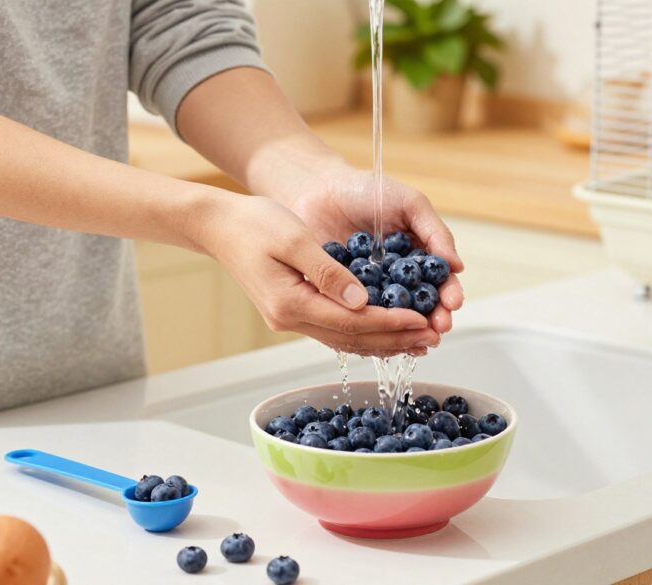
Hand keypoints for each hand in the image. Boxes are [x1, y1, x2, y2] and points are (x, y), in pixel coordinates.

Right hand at [192, 192, 440, 355]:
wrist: (218, 226)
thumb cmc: (254, 223)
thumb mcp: (294, 238)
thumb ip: (328, 272)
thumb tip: (362, 300)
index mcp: (291, 303)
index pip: (351, 321)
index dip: (390, 323)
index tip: (421, 320)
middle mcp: (290, 319)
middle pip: (352, 339)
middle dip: (395, 338)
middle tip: (432, 336)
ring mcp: (290, 320)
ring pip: (345, 340)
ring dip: (383, 341)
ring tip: (419, 341)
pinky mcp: (293, 313)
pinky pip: (336, 330)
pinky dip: (365, 333)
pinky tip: (388, 332)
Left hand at [280, 167, 464, 334]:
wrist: (318, 189)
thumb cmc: (366, 191)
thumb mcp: (408, 204)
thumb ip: (434, 232)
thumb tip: (457, 266)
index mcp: (417, 257)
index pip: (440, 282)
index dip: (448, 294)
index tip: (452, 304)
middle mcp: (397, 279)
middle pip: (421, 307)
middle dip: (432, 319)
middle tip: (438, 328)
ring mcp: (371, 291)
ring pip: (392, 318)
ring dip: (405, 330)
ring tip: (415, 338)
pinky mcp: (343, 298)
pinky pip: (359, 318)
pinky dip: (370, 330)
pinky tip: (379, 337)